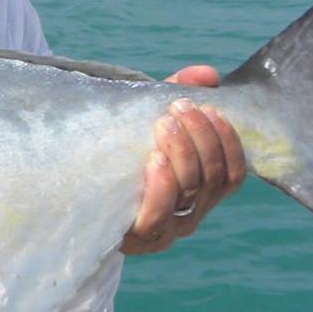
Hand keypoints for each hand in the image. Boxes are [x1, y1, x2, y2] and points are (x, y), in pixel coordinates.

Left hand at [120, 65, 245, 255]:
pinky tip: (155, 159)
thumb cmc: (125, 157)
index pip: (232, 173)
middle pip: (210, 178)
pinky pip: (159, 214)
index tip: (210, 109)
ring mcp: (169, 228)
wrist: (80, 198)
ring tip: (165, 124)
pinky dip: (162, 185)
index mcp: (203, 192)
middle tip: (180, 108)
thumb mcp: (150, 124)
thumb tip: (207, 74)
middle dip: (200, 138)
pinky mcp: (140, 237)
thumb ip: (178, 95)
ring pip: (189, 192)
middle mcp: (192, 213)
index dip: (228, 142)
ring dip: (182, 154)